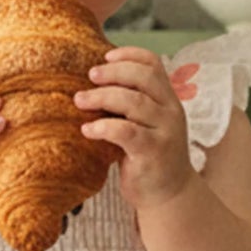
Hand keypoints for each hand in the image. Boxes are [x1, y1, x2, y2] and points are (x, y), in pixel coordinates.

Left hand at [74, 47, 194, 210]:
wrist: (169, 195)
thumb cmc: (149, 156)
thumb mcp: (146, 124)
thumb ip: (132, 104)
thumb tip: (93, 83)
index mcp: (168, 99)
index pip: (154, 64)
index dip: (130, 55)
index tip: (106, 56)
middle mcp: (171, 111)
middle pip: (143, 78)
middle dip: (113, 73)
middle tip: (89, 75)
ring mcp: (165, 132)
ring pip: (134, 102)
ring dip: (102, 97)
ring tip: (79, 100)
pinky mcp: (153, 152)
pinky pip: (126, 132)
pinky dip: (103, 127)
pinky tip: (87, 130)